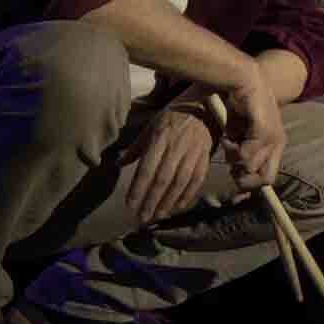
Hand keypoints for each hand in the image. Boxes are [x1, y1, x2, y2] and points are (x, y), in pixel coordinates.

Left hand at [123, 105, 219, 223]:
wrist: (204, 105)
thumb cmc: (173, 116)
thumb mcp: (151, 126)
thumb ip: (137, 147)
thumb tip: (118, 164)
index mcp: (159, 139)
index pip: (147, 169)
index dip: (138, 189)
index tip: (130, 205)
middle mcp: (176, 147)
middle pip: (162, 179)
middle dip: (152, 200)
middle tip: (142, 218)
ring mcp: (193, 152)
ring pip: (180, 181)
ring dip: (169, 201)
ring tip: (159, 215)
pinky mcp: (205, 155)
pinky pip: (197, 178)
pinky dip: (189, 193)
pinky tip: (179, 205)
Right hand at [219, 73, 285, 190]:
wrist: (244, 79)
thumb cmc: (240, 106)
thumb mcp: (240, 134)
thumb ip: (240, 153)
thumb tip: (236, 174)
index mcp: (275, 144)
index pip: (269, 177)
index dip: (251, 186)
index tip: (235, 186)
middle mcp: (278, 142)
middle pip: (265, 180)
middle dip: (244, 178)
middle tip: (230, 162)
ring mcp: (273, 137)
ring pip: (251, 168)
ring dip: (234, 159)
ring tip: (228, 141)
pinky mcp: (264, 131)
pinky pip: (247, 156)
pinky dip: (232, 150)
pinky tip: (228, 136)